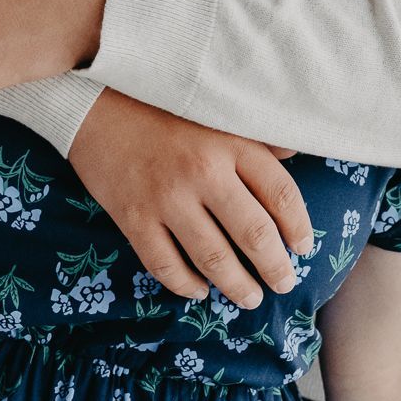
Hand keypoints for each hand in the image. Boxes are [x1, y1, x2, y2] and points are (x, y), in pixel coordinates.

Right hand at [68, 91, 313, 308]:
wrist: (95, 102)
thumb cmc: (163, 109)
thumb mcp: (216, 111)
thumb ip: (256, 136)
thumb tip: (295, 153)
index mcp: (230, 143)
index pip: (281, 194)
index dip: (299, 227)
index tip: (304, 247)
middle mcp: (203, 172)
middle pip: (254, 234)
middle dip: (275, 267)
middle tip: (284, 283)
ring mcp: (166, 198)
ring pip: (213, 258)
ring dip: (237, 285)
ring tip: (250, 298)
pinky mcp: (133, 217)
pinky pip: (165, 265)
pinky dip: (186, 285)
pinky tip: (199, 291)